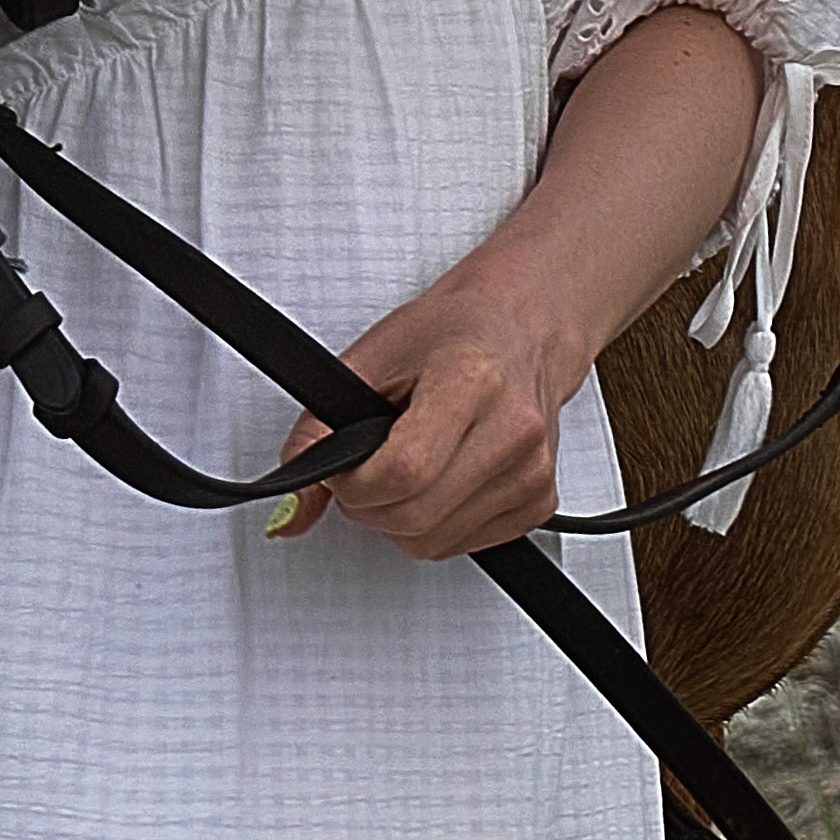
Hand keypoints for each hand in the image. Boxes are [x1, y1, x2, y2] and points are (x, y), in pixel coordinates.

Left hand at [270, 7, 766, 560]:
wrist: (551, 297)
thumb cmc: (463, 306)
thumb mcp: (385, 337)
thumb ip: (333, 408)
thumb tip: (288, 484)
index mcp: (474, 379)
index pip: (402, 471)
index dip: (355, 485)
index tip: (333, 471)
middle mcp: (515, 428)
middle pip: (414, 518)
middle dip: (371, 501)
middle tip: (360, 457)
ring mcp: (537, 465)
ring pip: (441, 540)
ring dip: (407, 514)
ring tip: (404, 451)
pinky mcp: (547, 491)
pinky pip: (474, 542)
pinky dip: (446, 521)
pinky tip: (445, 469)